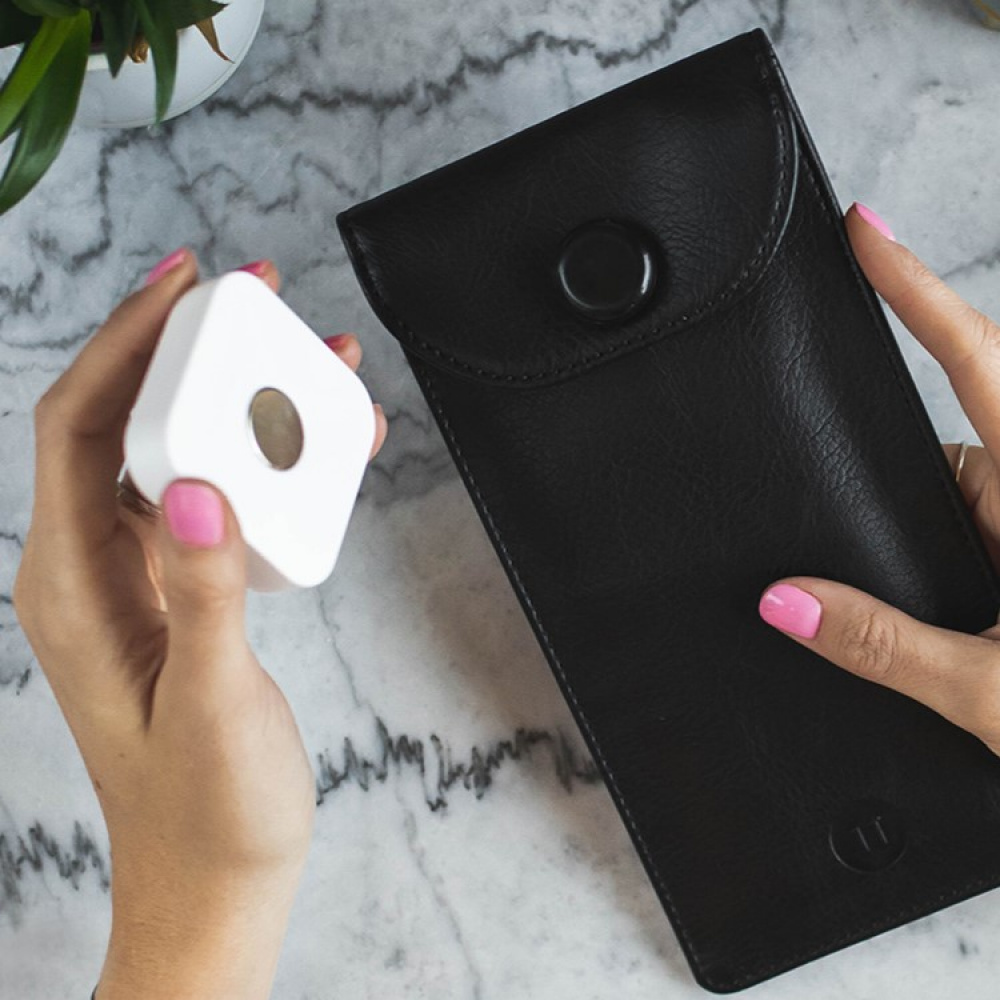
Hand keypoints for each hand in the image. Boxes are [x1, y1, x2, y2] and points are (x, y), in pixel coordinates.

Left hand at [11, 250, 387, 999]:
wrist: (215, 880)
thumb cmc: (207, 812)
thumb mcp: (213, 704)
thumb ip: (205, 594)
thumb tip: (198, 486)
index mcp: (72, 587)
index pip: (80, 428)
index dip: (126, 342)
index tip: (185, 284)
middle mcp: (92, 570)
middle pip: (128, 423)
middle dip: (189, 349)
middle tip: (256, 300)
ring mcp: (138, 580)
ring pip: (181, 456)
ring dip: (240, 403)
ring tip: (312, 364)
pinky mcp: (184, 595)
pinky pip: (219, 501)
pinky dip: (265, 463)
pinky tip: (321, 452)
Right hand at [758, 203, 999, 755]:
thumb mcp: (998, 692)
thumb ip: (888, 646)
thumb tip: (786, 601)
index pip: (975, 362)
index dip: (916, 289)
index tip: (866, 228)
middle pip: (940, 459)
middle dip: (890, 512)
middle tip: (917, 600)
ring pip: (949, 512)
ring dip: (921, 568)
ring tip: (950, 645)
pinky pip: (965, 547)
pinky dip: (933, 587)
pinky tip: (938, 640)